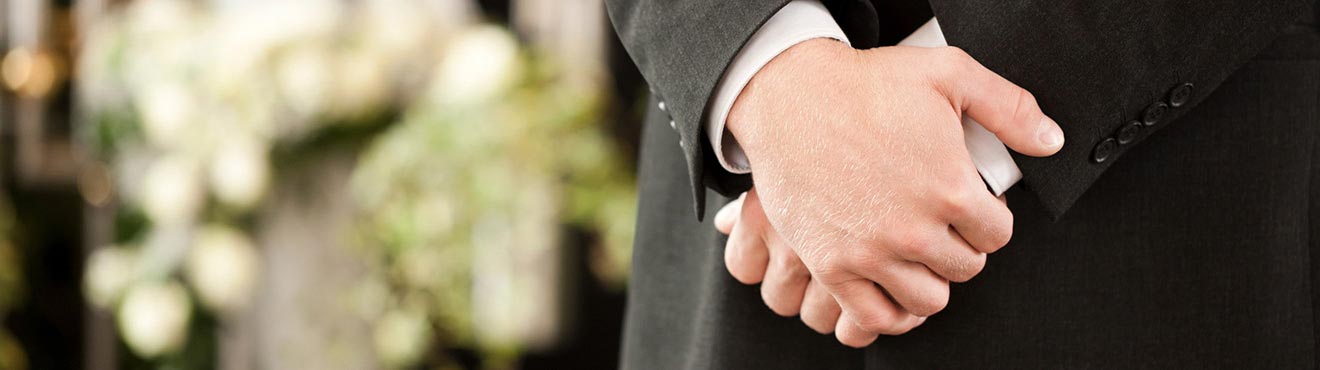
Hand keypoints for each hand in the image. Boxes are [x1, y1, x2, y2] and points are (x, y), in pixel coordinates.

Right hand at [725, 39, 1062, 346]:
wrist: (789, 96)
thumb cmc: (862, 84)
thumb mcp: (948, 74)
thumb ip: (1009, 109)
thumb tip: (1049, 141)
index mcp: (949, 188)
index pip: (997, 235)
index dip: (987, 219)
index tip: (970, 208)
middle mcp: (913, 229)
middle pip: (965, 269)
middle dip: (959, 247)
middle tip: (941, 225)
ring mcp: (871, 252)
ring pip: (927, 299)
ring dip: (929, 279)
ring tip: (918, 255)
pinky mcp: (832, 265)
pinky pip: (875, 317)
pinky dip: (890, 313)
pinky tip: (892, 289)